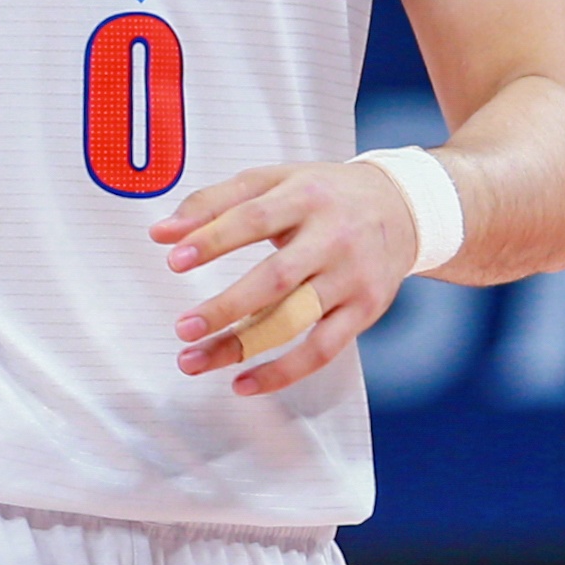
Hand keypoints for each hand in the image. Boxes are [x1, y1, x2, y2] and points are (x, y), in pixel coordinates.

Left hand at [151, 159, 421, 395]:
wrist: (403, 207)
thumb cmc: (323, 194)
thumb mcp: (273, 180)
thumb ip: (214, 202)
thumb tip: (160, 234)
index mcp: (305, 196)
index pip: (254, 218)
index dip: (214, 239)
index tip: (173, 260)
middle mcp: (332, 238)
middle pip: (276, 278)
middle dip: (227, 306)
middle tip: (183, 328)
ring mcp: (351, 277)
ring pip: (295, 320)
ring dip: (244, 346)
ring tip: (195, 361)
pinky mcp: (364, 310)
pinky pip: (322, 350)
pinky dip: (282, 372)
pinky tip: (243, 384)